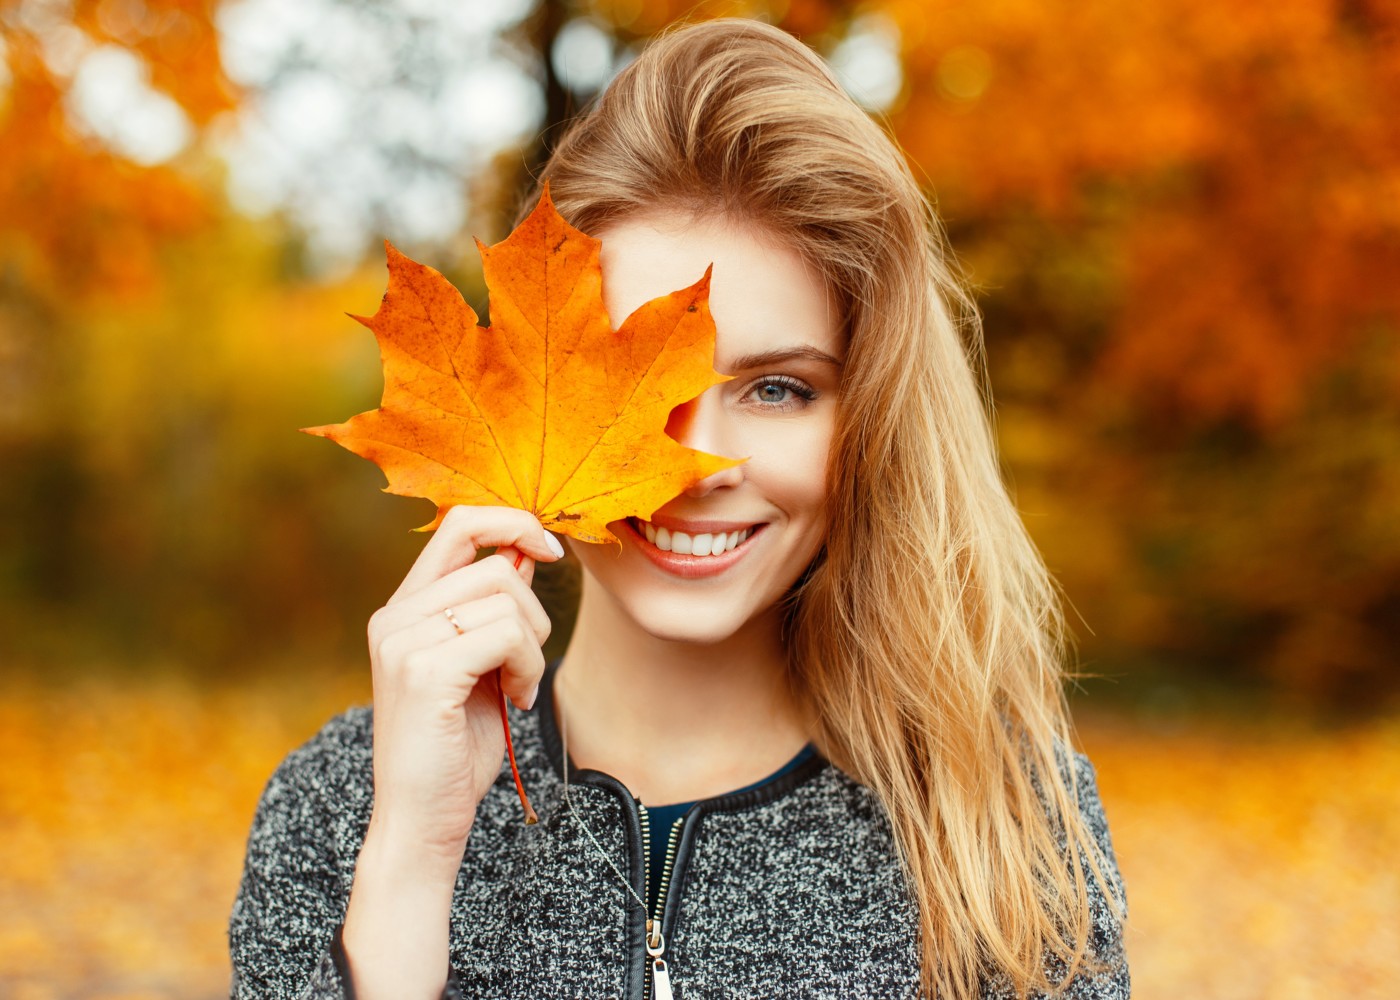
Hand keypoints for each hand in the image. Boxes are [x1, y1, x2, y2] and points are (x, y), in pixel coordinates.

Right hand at [363, 504, 563, 864]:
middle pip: (494, 562)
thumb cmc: (455, 747)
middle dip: (534, 611)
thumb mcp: (480, 664)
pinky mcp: (423, 670)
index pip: (458, 524)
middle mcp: (394, 617)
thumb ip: (493, 608)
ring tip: (516, 687)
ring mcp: (403, 641)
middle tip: (525, 663)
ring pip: (506, 597)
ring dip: (533, 646)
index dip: (512, 523)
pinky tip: (515, 699)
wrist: (422, 820)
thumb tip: (524, 552)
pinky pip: (506, 634)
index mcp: (402, 609)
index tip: (549, 550)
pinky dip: (528, 666)